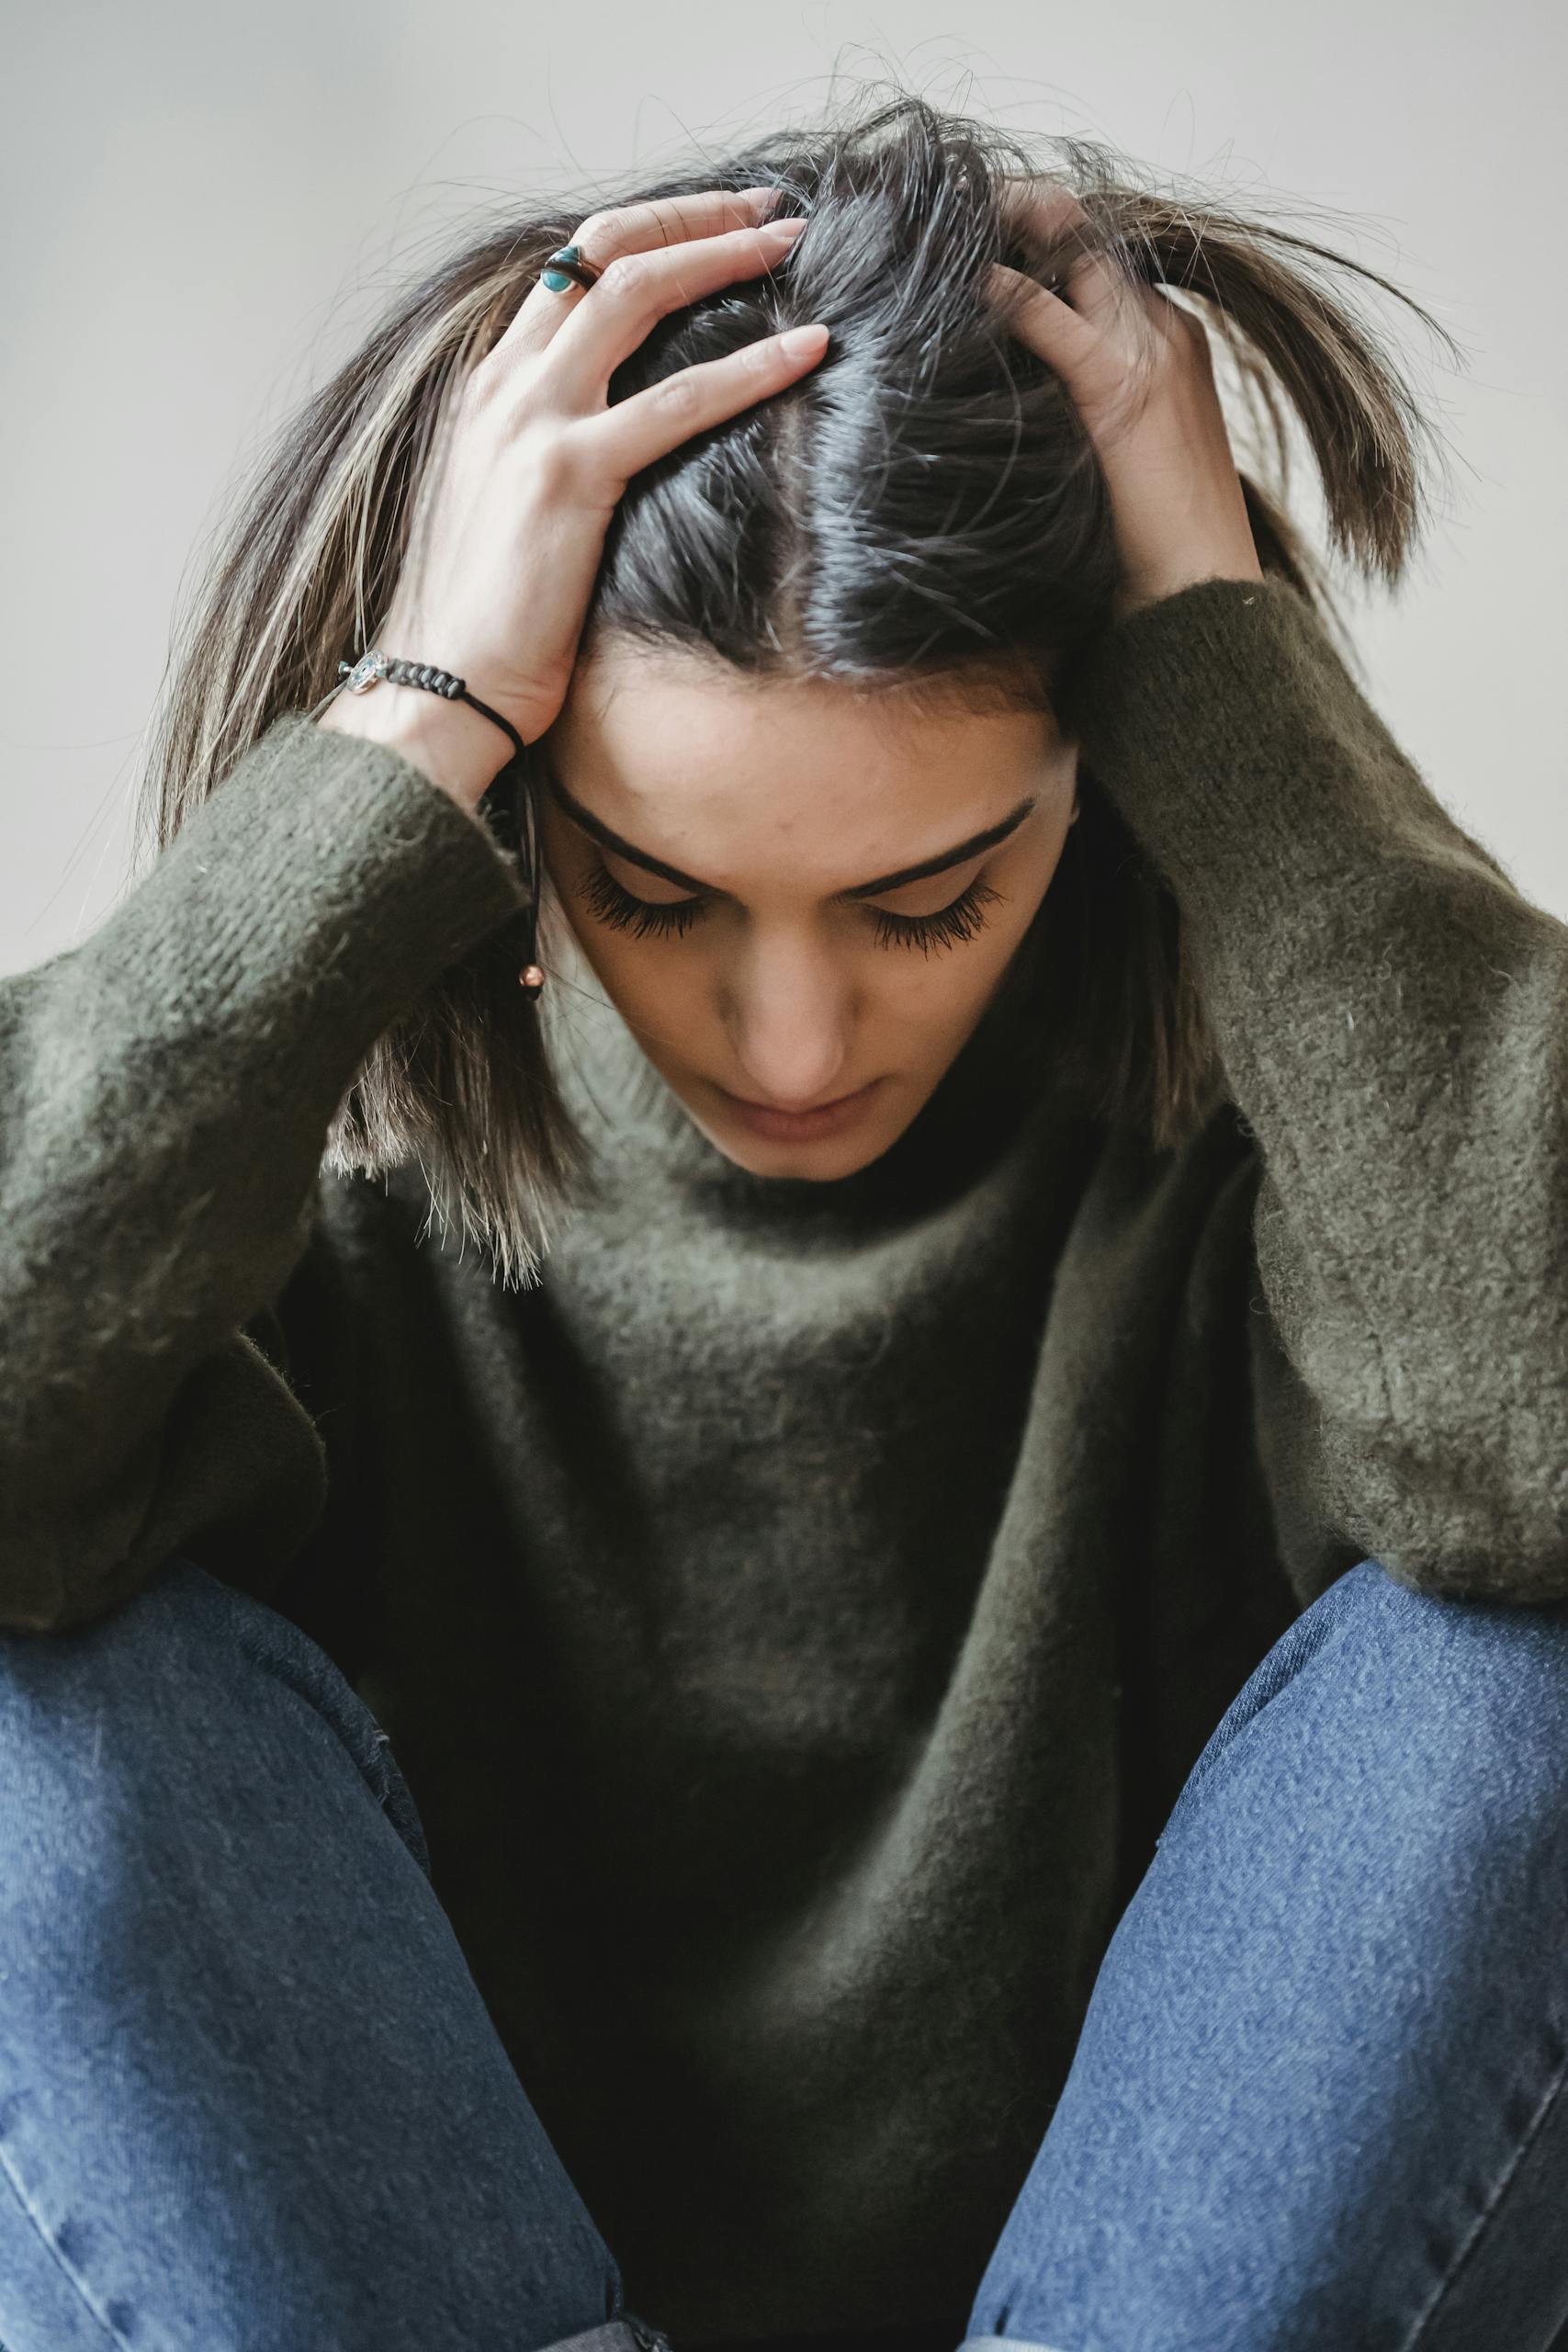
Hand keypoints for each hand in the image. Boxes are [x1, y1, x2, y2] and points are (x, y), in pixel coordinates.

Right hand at [321, 189, 826, 806]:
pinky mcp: (568, 476)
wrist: (444, 683)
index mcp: (491, 388)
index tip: (718, 224)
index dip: (650, 233)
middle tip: (773, 212)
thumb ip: (556, 454)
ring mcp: (531, 423)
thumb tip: (627, 442)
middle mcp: (505, 386)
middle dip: (694, 218)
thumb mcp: (514, 511)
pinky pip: (677, 403)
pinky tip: (808, 351)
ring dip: (724, 257)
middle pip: (604, 254)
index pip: (570, 269)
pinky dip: (751, 368)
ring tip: (797, 248)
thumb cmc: (490, 620)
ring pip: (636, 297)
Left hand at [990, 184, 1262, 625]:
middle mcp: (1167, 332)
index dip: (1047, 237)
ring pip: (1076, 256)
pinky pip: (1052, 316)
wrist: (1200, 591)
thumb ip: (1083, 409)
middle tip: (957, 204)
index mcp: (1173, 344)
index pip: (1106, 261)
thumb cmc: (1153, 543)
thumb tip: (1016, 397)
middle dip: (1025, 212)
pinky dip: (1004, 293)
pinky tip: (962, 282)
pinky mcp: (1122, 388)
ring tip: (948, 220)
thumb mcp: (1119, 455)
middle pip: (1091, 239)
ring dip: (1010, 229)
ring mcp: (1151, 353)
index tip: (991, 231)